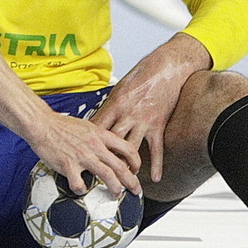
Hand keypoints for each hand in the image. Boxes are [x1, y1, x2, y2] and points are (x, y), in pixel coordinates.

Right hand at [25, 111, 141, 196]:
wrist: (42, 124)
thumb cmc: (62, 125)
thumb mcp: (87, 126)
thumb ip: (99, 138)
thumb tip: (108, 149)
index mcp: (101, 135)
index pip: (128, 148)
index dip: (136, 161)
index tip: (136, 169)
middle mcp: (95, 146)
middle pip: (122, 166)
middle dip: (132, 181)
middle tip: (136, 190)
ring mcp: (82, 156)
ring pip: (108, 176)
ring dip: (115, 189)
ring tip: (116, 195)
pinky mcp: (68, 165)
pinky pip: (79, 184)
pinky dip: (82, 190)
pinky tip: (81, 190)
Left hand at [92, 34, 211, 182]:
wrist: (166, 67)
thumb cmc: (143, 75)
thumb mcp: (120, 88)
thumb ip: (110, 106)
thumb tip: (99, 119)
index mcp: (115, 104)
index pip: (97, 126)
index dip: (87, 141)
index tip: (81, 152)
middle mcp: (127, 114)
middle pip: (111, 141)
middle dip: (103, 157)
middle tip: (95, 172)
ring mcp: (143, 121)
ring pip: (130, 148)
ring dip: (125, 166)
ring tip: (120, 180)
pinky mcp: (158, 125)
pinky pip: (157, 149)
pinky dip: (156, 165)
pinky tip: (154, 178)